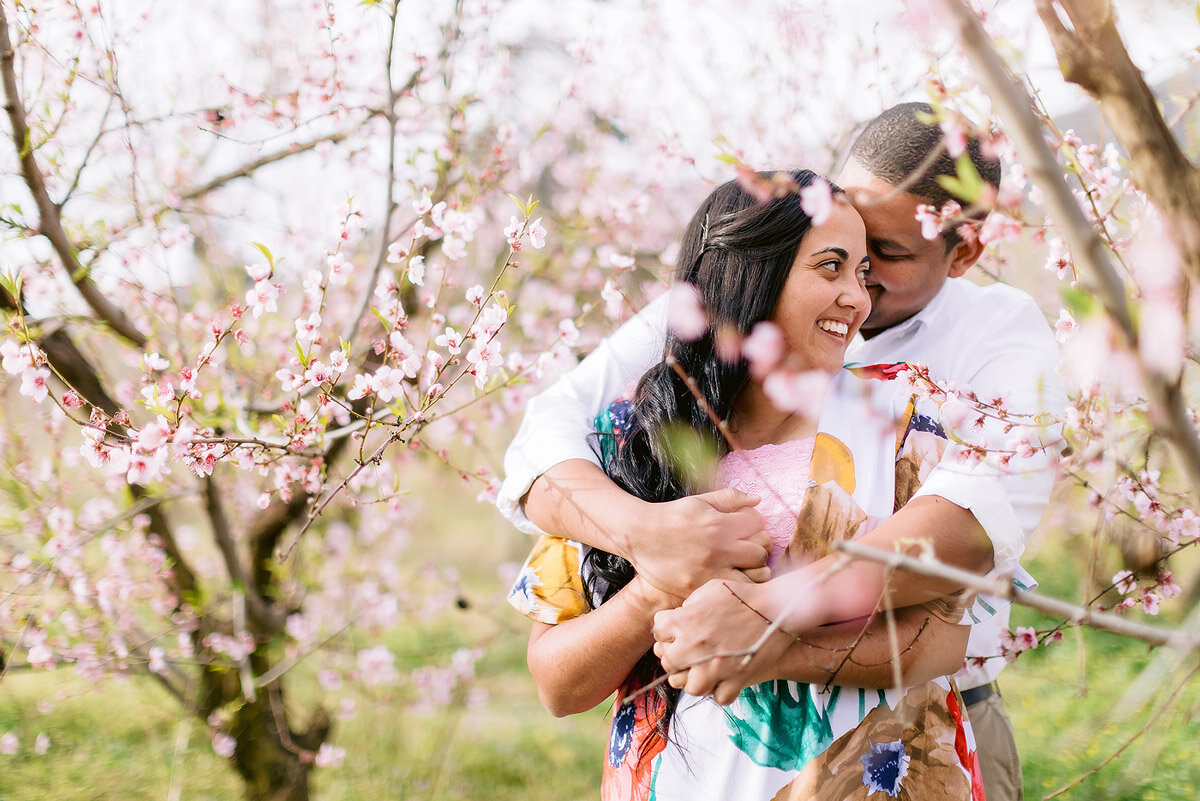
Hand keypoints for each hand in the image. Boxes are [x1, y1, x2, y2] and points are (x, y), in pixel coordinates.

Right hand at [631, 488, 770, 598]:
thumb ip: (729, 498)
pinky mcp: (698, 588)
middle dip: (757, 549)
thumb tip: (758, 500)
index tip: (745, 530)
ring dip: (751, 572)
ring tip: (741, 568)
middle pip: (761, 553)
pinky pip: (730, 592)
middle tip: (746, 551)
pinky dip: (733, 587)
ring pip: (753, 578)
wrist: (638, 535)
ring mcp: (709, 571)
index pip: (759, 526)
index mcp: (720, 524)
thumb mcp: (699, 501)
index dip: (755, 526)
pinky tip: (725, 579)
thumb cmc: (671, 516)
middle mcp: (718, 549)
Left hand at [651, 578, 794, 704]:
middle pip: (669, 662)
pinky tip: (725, 678)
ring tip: (705, 670)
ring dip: (696, 680)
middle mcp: (695, 646)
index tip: (676, 631)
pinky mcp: (737, 679)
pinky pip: (720, 697)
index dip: (666, 630)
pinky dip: (721, 691)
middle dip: (676, 657)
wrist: (777, 608)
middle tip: (688, 653)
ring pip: (691, 687)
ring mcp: (715, 666)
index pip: (657, 631)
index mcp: (685, 621)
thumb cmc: (744, 595)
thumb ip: (689, 604)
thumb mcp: (710, 589)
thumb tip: (680, 617)